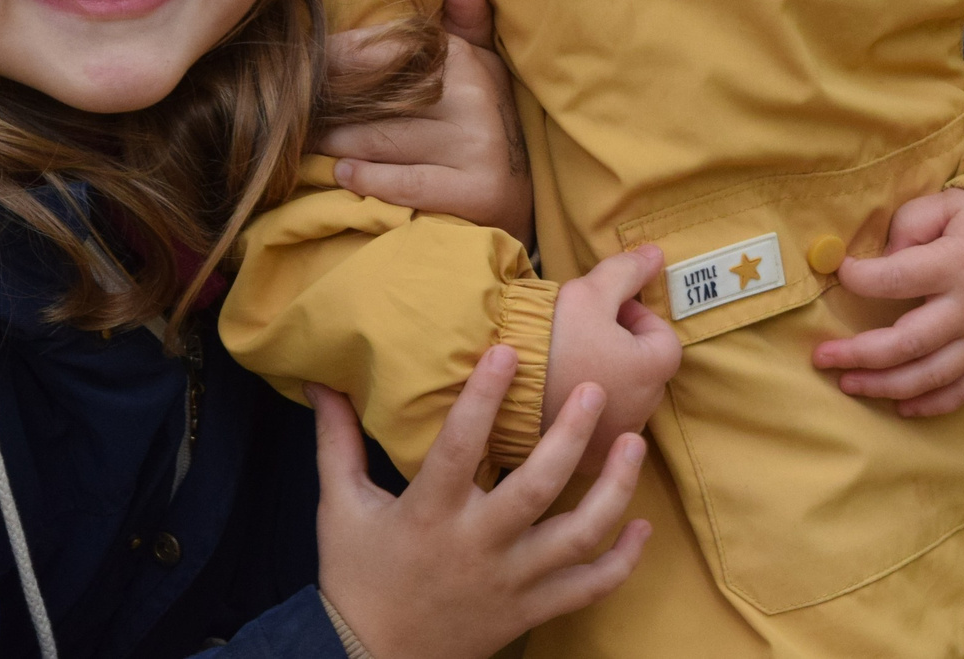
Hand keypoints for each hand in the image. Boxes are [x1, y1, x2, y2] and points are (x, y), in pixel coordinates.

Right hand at [313, 346, 650, 658]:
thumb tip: (321, 383)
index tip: (508, 352)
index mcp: (429, 513)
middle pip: (537, 488)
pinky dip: (623, 560)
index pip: (460, 446)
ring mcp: (510, 581)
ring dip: (615, 490)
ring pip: (577, 536)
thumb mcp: (339, 506)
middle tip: (595, 389)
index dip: (484, 398)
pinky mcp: (530, 610)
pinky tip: (642, 525)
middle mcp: (476, 545)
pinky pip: (589, 588)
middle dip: (571, 435)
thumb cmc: (355, 576)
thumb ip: (336, 441)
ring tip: (634, 444)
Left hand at [321, 0, 533, 243]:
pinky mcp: (474, 191)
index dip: (333, 64)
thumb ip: (464, 19)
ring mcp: (476, 145)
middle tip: (294, 115)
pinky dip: (367, 179)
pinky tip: (343, 175)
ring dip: (336, 144)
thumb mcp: (481, 65)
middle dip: (329, 109)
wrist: (521, 196)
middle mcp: (472, 97)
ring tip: (310, 143)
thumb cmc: (484, 121)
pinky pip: (404, 182)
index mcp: (463, 57)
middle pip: (375, 99)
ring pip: (381, 141)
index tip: (303, 73)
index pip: (382, 55)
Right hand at [542, 246, 682, 476]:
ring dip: (605, 379)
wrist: (499, 393)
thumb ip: (626, 271)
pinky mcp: (586, 461)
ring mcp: (614, 440)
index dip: (636, 316)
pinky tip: (558, 394)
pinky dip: (586, 411)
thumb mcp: (589, 292)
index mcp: (652, 370)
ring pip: (622, 399)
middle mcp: (643, 411)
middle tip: (584, 334)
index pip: (662, 336)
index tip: (605, 312)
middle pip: (644, 370)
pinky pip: (597, 428)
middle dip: (622, 348)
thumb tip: (656, 254)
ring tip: (568, 363)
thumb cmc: (550, 338)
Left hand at [811, 189, 963, 417]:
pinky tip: (899, 407)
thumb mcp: (949, 204)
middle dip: (859, 354)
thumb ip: (910, 223)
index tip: (841, 272)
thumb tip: (882, 255)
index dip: (861, 279)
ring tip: (848, 384)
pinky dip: (930, 405)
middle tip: (822, 357)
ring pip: (930, 375)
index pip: (897, 279)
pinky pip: (962, 391)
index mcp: (954, 264)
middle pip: (908, 342)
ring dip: (885, 386)